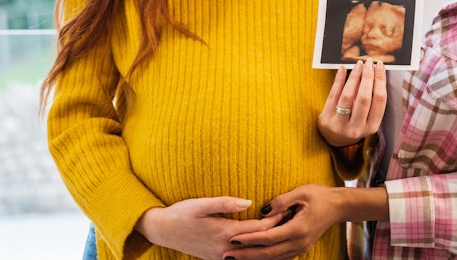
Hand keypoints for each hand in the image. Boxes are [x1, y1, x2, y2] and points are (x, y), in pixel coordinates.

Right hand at [134, 196, 283, 259]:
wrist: (163, 230)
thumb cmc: (181, 213)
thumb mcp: (200, 204)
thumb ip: (225, 202)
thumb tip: (248, 202)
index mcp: (224, 233)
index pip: (257, 228)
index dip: (274, 219)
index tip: (288, 210)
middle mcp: (226, 249)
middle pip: (258, 244)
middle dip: (276, 233)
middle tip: (293, 221)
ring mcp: (222, 256)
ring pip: (252, 255)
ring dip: (268, 245)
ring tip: (284, 234)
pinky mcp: (218, 259)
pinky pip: (243, 259)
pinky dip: (256, 253)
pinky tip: (266, 247)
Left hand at [221, 184, 344, 259]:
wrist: (339, 206)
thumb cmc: (321, 195)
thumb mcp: (301, 192)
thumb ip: (281, 201)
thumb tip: (262, 210)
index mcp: (298, 228)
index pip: (267, 237)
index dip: (249, 239)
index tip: (232, 238)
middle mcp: (299, 242)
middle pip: (267, 253)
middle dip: (246, 255)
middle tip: (226, 254)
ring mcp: (301, 247)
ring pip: (273, 258)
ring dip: (253, 259)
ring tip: (235, 258)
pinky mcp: (301, 247)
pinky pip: (280, 257)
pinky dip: (265, 258)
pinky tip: (253, 257)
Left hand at [318, 59, 385, 147]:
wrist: (333, 137)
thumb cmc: (354, 122)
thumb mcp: (366, 117)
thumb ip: (371, 99)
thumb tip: (374, 71)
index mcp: (371, 126)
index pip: (379, 100)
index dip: (380, 80)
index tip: (380, 66)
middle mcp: (357, 127)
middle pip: (364, 98)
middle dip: (368, 77)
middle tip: (369, 62)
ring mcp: (340, 124)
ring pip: (348, 96)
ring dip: (354, 76)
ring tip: (358, 64)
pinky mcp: (327, 118)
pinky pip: (333, 94)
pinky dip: (339, 79)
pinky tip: (342, 68)